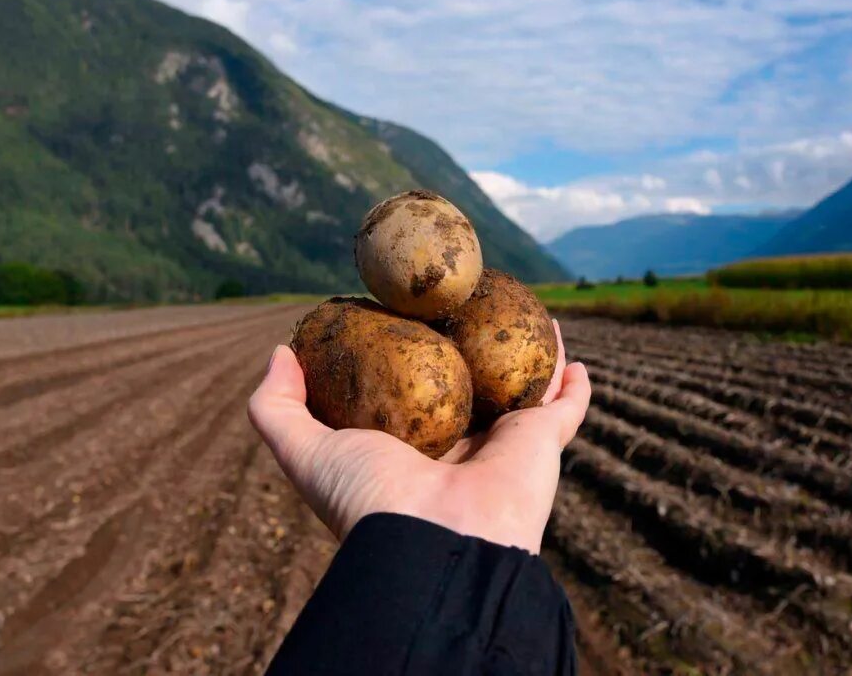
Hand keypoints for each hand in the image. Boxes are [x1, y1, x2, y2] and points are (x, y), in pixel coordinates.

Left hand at [248, 320, 589, 553]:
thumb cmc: (367, 498)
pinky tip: (572, 358)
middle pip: (474, 391)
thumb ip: (278, 408)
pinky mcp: (543, 444)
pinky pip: (566, 409)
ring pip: (524, 392)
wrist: (435, 540)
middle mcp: (461, 450)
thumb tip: (281, 352)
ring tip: (529, 322)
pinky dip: (574, 387)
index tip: (410, 321)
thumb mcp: (305, 450)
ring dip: (530, 360)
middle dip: (478, 356)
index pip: (416, 400)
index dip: (415, 362)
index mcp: (411, 453)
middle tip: (474, 312)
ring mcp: (505, 447)